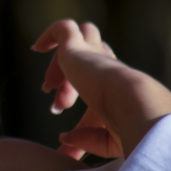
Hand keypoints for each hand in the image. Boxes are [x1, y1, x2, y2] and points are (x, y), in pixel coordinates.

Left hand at [31, 20, 170, 159]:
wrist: (134, 108)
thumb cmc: (128, 130)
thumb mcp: (106, 140)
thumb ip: (86, 139)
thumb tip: (64, 139)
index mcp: (120, 86)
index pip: (98, 80)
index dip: (75, 92)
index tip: (58, 111)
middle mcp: (111, 66)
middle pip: (87, 61)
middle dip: (67, 82)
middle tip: (58, 106)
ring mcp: (95, 54)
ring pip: (78, 42)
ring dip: (58, 67)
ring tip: (48, 88)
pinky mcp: (77, 47)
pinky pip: (63, 30)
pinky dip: (49, 35)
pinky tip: (35, 48)